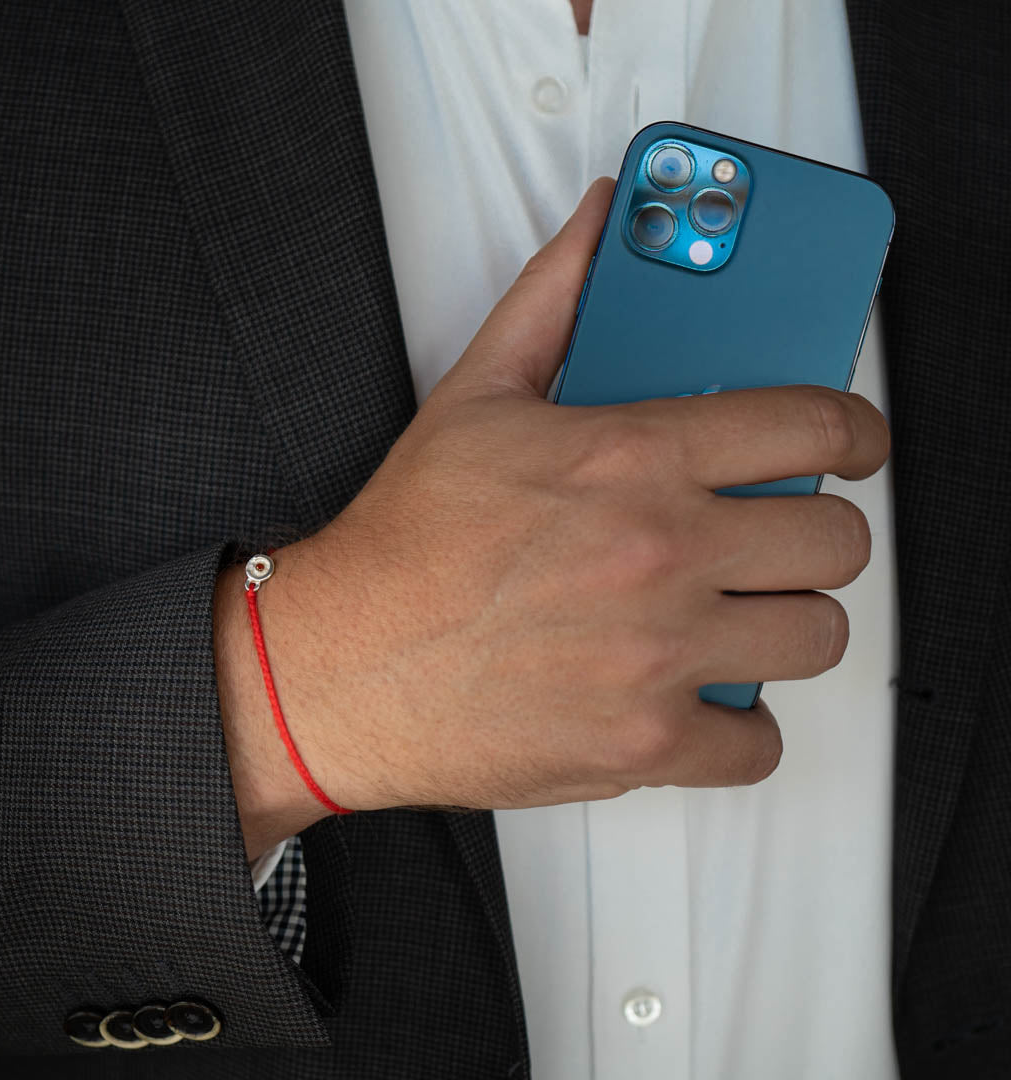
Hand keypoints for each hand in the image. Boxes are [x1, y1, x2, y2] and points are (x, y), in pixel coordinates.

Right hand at [218, 177, 890, 844]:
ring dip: (788, 622)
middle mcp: (660, 556)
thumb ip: (556, 296)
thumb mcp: (475, 395)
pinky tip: (697, 692)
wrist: (346, 662)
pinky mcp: (644, 742)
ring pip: (816, 637)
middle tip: (778, 536)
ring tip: (737, 613)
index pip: (811, 425)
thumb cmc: (406, 543)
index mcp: (632, 461)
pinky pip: (757, 742)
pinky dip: (739, 725)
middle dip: (818, 534)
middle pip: (835, 541)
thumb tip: (602, 223)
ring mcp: (659, 655)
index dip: (856, 430)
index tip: (853, 444)